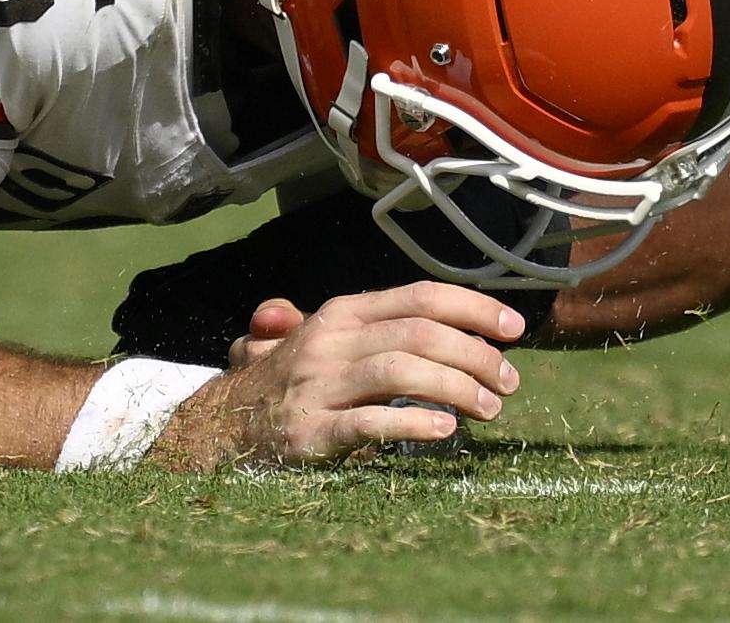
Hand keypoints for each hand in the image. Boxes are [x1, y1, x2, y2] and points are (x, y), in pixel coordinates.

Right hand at [159, 282, 526, 467]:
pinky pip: (368, 424)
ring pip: (401, 372)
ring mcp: (317, 387)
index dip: (474, 308)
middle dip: (476, 355)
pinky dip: (412, 424)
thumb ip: (355, 322)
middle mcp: (331, 342)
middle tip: (509, 382)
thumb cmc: (279, 384)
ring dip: (457, 388)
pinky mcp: (308, 433)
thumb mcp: (312, 337)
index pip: (420, 297)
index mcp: (341, 314)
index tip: (514, 329)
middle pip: (421, 334)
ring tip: (491, 409)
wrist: (215, 431)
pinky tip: (445, 431)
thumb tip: (426, 310)